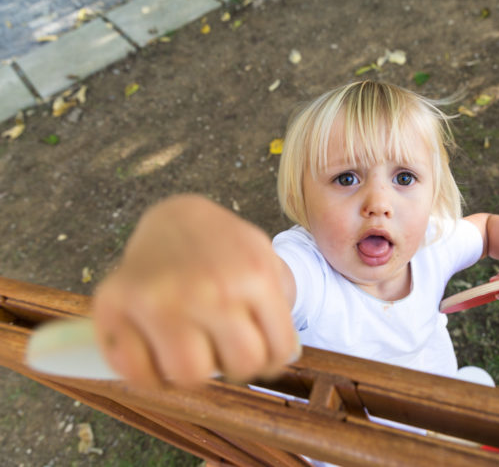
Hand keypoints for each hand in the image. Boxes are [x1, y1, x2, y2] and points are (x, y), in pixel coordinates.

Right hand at [92, 195, 299, 387]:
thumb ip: (282, 305)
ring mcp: (159, 298)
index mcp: (254, 276)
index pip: (278, 353)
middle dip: (236, 364)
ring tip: (193, 350)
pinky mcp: (115, 305)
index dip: (271, 358)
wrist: (176, 219)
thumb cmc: (226, 249)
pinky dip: (148, 376)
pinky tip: (158, 356)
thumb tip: (286, 355)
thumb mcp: (267, 262)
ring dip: (194, 372)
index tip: (259, 348)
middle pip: (239, 367)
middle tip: (224, 346)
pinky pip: (135, 372)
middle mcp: (209, 288)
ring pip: (189, 376)